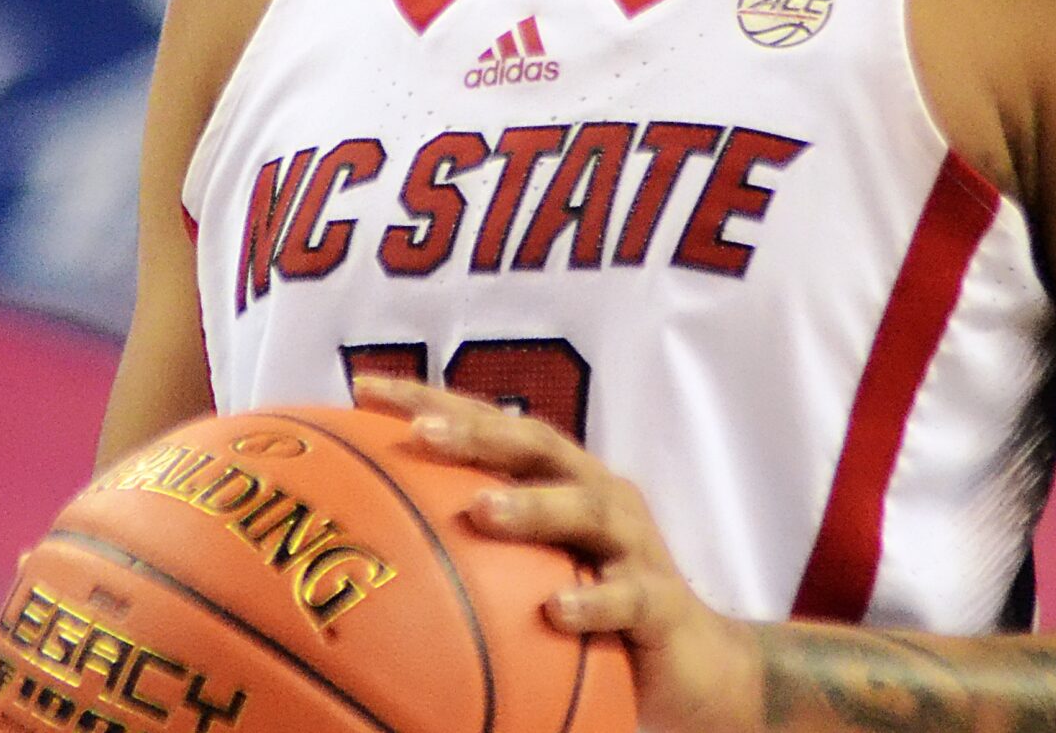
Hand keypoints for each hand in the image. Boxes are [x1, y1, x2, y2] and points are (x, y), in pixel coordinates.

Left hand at [353, 376, 765, 732]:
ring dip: (533, 506)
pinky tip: (555, 611)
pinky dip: (592, 600)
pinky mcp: (659, 599)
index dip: (430, 400)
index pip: (487, 423)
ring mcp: (632, 543)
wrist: (692, 666)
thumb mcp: (526, 571)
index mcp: (556, 479)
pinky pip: (626, 596)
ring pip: (586, 507)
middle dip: (477, 433)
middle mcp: (595, 493)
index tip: (363, 388)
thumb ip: (468, 548)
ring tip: (480, 510)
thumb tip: (369, 547)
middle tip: (419, 433)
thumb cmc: (591, 604)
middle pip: (536, 445)